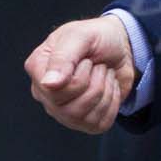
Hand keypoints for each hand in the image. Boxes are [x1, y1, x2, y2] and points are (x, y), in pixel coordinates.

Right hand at [25, 16, 135, 134]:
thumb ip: (63, 57)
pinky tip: (109, 87)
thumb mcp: (81, 36)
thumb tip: (49, 84)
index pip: (54, 91)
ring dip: (105, 91)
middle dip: (95, 82)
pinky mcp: (84, 120)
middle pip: (70, 108)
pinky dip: (112, 103)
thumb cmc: (97, 37)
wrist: (122, 44)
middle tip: (96, 66)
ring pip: (84, 118)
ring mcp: (63, 111)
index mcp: (38, 70)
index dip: (79, 77)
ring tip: (103, 74)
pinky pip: (99, 124)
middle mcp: (46, 94)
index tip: (86, 60)